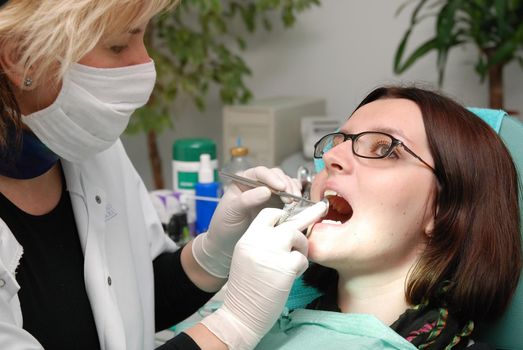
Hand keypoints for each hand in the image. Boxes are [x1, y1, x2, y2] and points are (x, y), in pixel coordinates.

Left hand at [192, 166, 300, 277]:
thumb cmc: (224, 225)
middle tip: (292, 197)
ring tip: (295, 201)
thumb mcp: (231, 211)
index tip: (281, 187)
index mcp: (244, 181)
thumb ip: (247, 200)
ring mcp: (269, 194)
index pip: (259, 173)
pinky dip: (296, 196)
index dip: (272, 177)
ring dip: (293, 189)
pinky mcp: (277, 205)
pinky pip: (289, 195)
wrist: (226, 244)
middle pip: (276, 176)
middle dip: (286, 184)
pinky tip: (298, 202)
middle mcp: (258, 185)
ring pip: (285, 183)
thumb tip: (266, 190)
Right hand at [200, 200, 327, 349]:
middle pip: (288, 222)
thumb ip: (261, 241)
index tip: (291, 220)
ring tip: (294, 262)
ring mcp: (272, 253)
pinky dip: (301, 266)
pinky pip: (302, 258)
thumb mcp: (246, 257)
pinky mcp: (285, 267)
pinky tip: (292, 276)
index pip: (269, 214)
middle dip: (308, 216)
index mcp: (248, 238)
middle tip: (322, 208)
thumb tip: (285, 230)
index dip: (283, 216)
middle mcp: (259, 241)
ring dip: (301, 248)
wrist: (240, 315)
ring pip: (298, 236)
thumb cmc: (246, 289)